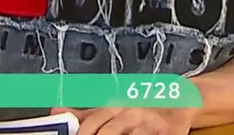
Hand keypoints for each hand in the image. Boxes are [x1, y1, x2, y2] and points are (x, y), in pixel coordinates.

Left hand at [52, 106, 194, 134]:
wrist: (177, 102)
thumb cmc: (138, 110)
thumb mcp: (112, 109)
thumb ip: (85, 115)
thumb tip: (56, 111)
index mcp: (114, 107)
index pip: (92, 123)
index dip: (81, 134)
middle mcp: (131, 114)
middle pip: (109, 132)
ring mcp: (150, 124)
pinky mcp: (169, 133)